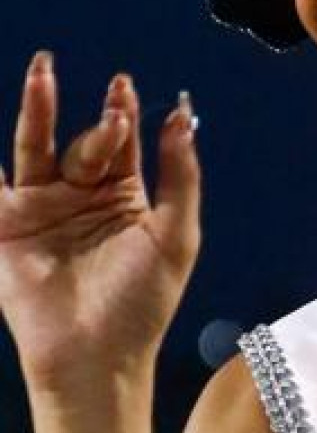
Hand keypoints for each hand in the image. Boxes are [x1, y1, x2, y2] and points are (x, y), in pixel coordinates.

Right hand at [0, 57, 201, 397]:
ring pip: (35, 148)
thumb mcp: (175, 236)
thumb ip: (180, 176)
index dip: (122, 113)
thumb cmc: (141, 304)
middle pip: (81, 142)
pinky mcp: (6, 227)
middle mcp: (80, 196)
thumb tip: (184, 117)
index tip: (124, 86)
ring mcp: (40, 209)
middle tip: (93, 88)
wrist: (95, 357)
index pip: (122, 144)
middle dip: (87, 115)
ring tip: (41, 75)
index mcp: (123, 197)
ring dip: (37, 112)